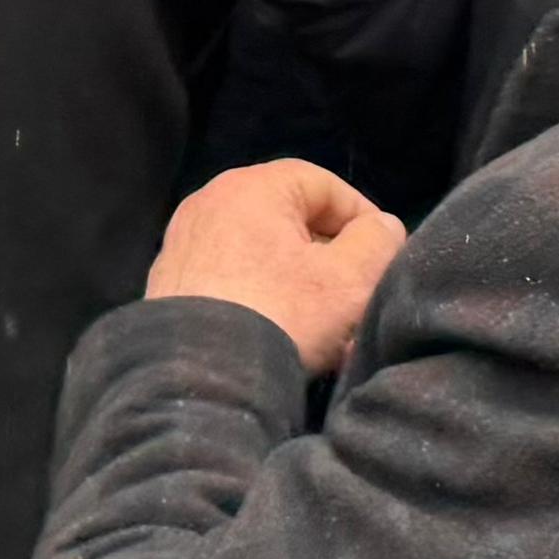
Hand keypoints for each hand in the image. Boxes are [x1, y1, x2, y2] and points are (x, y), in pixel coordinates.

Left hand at [145, 158, 408, 376]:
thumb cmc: (281, 313)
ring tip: (335, 334)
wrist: (198, 375)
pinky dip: (268, 302)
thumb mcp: (349, 279)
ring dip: (306, 291)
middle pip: (292, 222)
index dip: (363, 217)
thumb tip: (381, 226)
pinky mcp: (172, 284)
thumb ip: (376, 242)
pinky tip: (292, 341)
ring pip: (266, 258)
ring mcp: (185, 244)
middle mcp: (210, 204)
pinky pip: (235, 281)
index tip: (385, 255)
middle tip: (362, 298)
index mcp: (250, 187)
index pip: (322, 184)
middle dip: (335, 262)